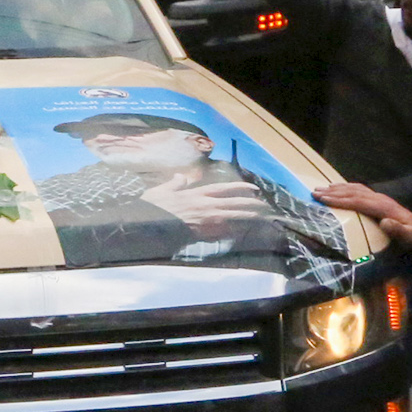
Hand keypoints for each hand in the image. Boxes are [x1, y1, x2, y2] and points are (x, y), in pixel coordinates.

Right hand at [137, 180, 271, 235]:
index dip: (240, 188)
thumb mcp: (162, 190)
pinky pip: (223, 234)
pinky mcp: (203, 235)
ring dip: (248, 217)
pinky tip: (243, 234)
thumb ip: (174, 184)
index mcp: (196, 194)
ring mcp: (205, 221)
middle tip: (263, 205)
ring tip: (260, 218)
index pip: (223, 189)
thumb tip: (181, 176)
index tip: (253, 189)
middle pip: (234, 203)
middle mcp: (205, 206)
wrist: (147, 226)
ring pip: (233, 217)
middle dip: (251, 203)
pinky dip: (233, 233)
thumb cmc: (153, 208)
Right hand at [316, 182, 411, 249]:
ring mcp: (379, 198)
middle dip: (332, 192)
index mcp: (383, 208)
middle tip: (314, 192)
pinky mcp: (379, 200)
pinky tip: (338, 189)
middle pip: (353, 192)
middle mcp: (380, 199)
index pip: (357, 201)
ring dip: (337, 188)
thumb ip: (398, 230)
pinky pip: (359, 190)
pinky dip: (346, 188)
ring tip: (320, 188)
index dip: (339, 199)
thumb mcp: (410, 237)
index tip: (323, 199)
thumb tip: (385, 222)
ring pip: (355, 189)